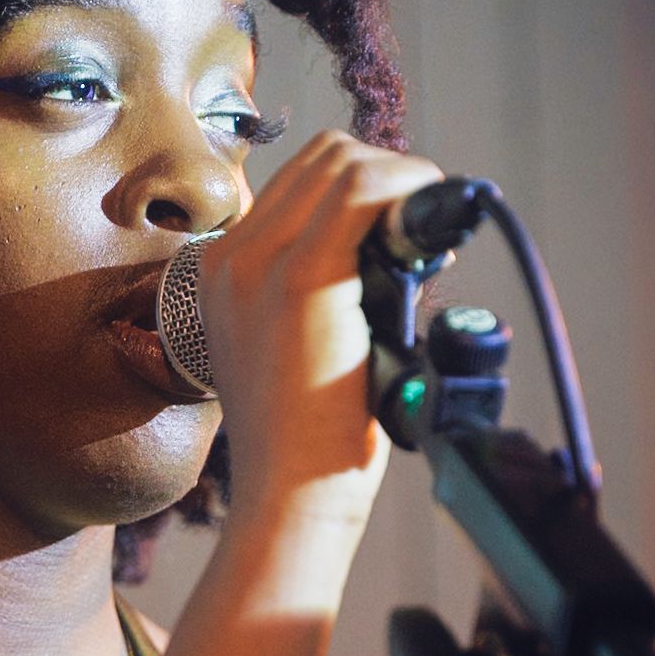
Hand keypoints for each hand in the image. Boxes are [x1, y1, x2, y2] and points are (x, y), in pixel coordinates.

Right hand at [199, 129, 442, 532]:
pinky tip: (434, 230)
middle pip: (322, 158)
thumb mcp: (290, 349)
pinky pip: (363, 192)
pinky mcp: (302, 280)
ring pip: (344, 162)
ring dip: (402, 185)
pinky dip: (411, 191)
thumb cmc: (304, 441)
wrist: (287, 496)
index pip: (298, 182)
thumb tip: (386, 247)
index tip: (402, 232)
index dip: (363, 189)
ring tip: (428, 240)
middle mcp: (229, 258)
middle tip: (423, 235)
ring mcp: (259, 265)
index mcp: (220, 272)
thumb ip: (315, 294)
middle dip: (386, 179)